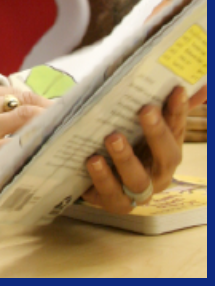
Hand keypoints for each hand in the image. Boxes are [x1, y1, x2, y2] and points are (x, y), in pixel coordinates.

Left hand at [82, 85, 206, 213]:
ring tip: (112, 137)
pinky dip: (101, 177)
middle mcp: (159, 172)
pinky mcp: (113, 201)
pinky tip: (92, 160)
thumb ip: (155, 104)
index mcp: (167, 149)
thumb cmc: (119, 142)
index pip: (176, 127)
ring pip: (138, 178)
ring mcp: (138, 191)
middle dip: (157, 132)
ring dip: (126, 158)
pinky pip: (110, 193)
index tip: (175, 90)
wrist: (91, 175)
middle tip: (146, 110)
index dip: (178, 110)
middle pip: (166, 155)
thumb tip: (195, 84)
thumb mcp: (130, 121)